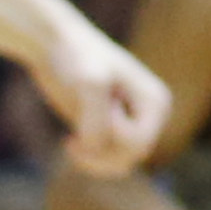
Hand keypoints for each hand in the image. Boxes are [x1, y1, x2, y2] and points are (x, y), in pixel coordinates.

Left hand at [44, 28, 172, 179]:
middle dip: (101, 153)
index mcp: (156, 102)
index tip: (86, 111)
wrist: (54, 45)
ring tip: (71, 140)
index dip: (110, 136)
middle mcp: (149, 116)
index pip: (139, 143)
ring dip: (93, 160)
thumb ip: (96, 117)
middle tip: (73, 136)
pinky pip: (106, 161)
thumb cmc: (75, 57)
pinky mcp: (109, 130)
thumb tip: (96, 146)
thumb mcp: (87, 82)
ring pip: (119, 164)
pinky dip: (87, 158)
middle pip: (131, 157)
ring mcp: (131, 124)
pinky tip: (69, 140)